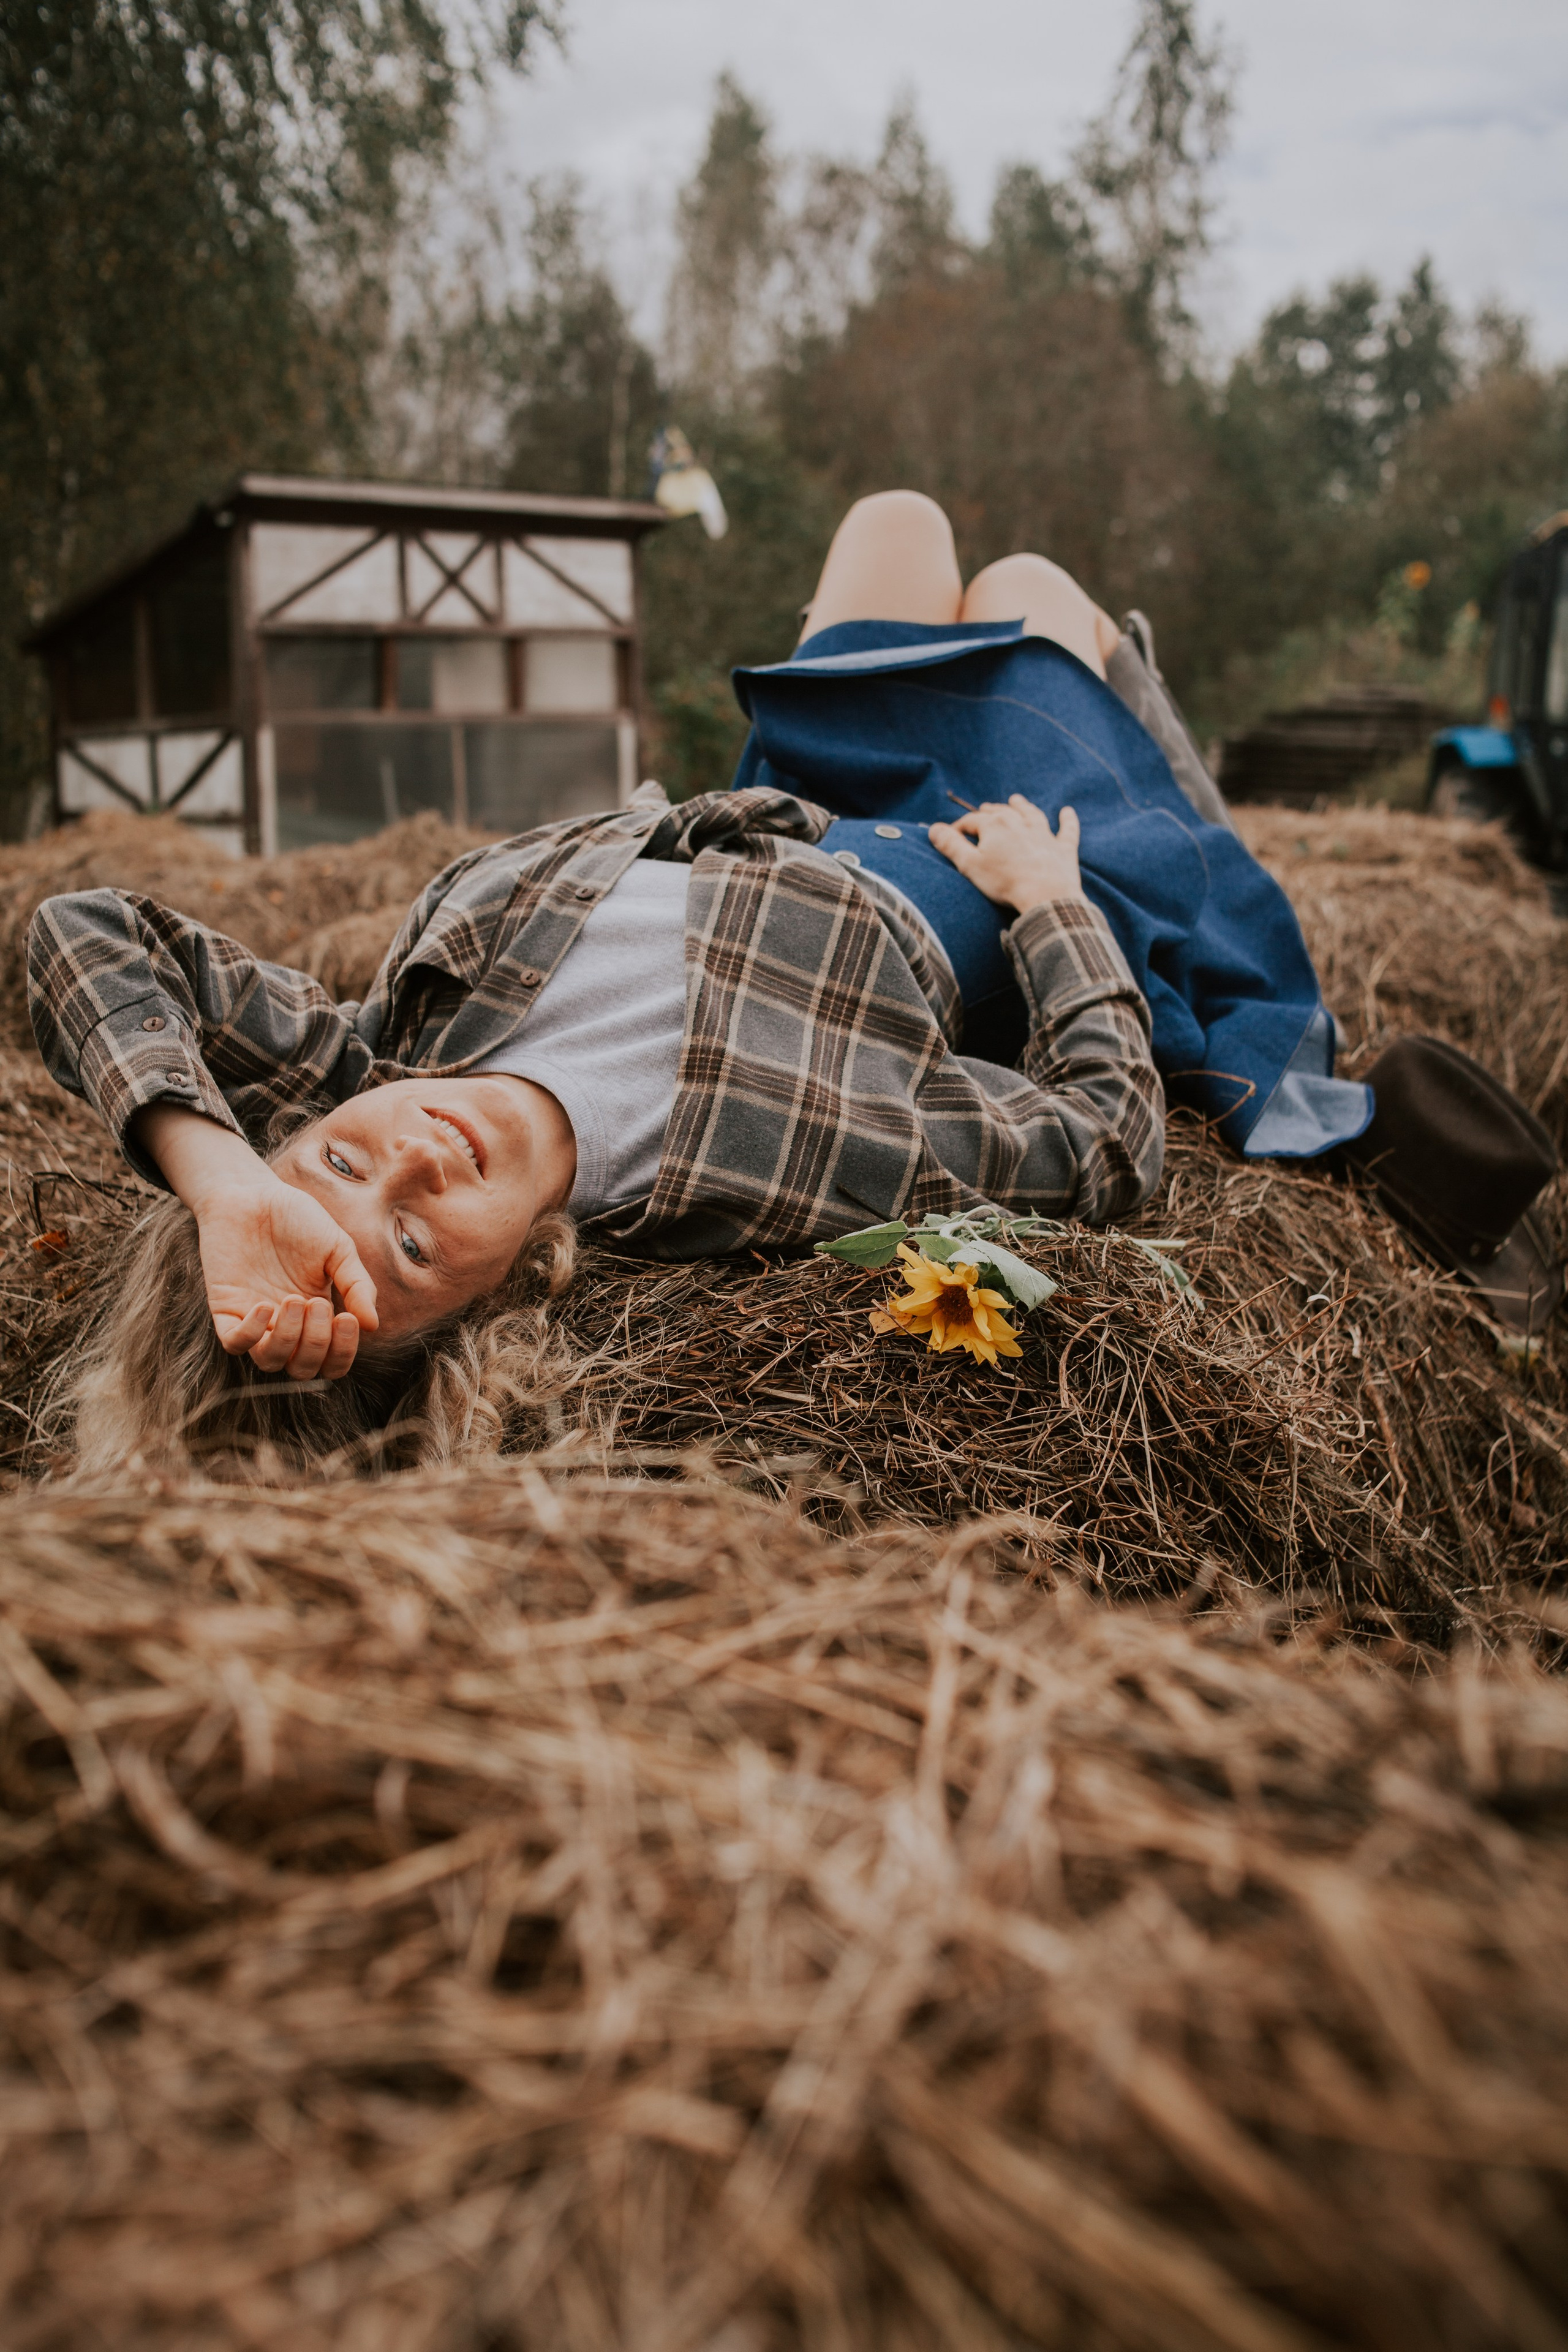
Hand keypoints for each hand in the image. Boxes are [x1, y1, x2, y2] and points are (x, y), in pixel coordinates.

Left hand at [136, 1105, 376, 1379]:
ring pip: (270, 1362)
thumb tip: (372, 1325)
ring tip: (294, 1300)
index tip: (347, 1318)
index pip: (331, 1360)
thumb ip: (356, 1285)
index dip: (342, 1352)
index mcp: (316, 1314)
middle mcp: (286, 1324)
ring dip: (288, 1339)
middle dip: (316, 1343)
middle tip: (317, 1302)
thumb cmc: (296, 1218)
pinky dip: (251, 1334)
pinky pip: (235, 1344)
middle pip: (303, 1368)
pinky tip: (264, 1305)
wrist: (252, 1193)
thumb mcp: (337, 1248)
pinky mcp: (225, 1309)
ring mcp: (254, 1319)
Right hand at [929, 797, 1084, 913]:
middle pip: (1000, 812)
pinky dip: (1067, 820)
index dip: (958, 828)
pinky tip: (1068, 812)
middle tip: (982, 810)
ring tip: (1016, 800)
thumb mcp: (970, 865)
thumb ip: (951, 845)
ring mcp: (1044, 834)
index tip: (950, 837)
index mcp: (994, 825)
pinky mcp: (1063, 848)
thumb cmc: (1005, 882)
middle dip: (989, 811)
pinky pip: (1066, 830)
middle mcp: (1020, 822)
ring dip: (1022, 806)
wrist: (1045, 895)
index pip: (971, 821)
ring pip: (1031, 813)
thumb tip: (933, 828)